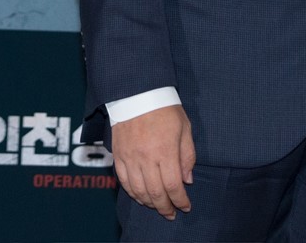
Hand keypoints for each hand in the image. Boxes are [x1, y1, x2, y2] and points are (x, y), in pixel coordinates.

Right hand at [111, 104, 195, 219]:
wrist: (138, 91)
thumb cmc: (165, 107)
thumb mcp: (184, 127)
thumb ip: (187, 155)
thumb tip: (187, 179)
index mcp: (165, 150)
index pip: (173, 186)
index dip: (180, 201)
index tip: (185, 207)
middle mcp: (146, 157)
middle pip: (155, 193)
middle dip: (165, 207)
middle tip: (171, 213)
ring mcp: (130, 157)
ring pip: (138, 191)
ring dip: (149, 203)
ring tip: (157, 206)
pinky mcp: (118, 154)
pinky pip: (123, 181)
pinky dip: (132, 193)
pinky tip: (140, 196)